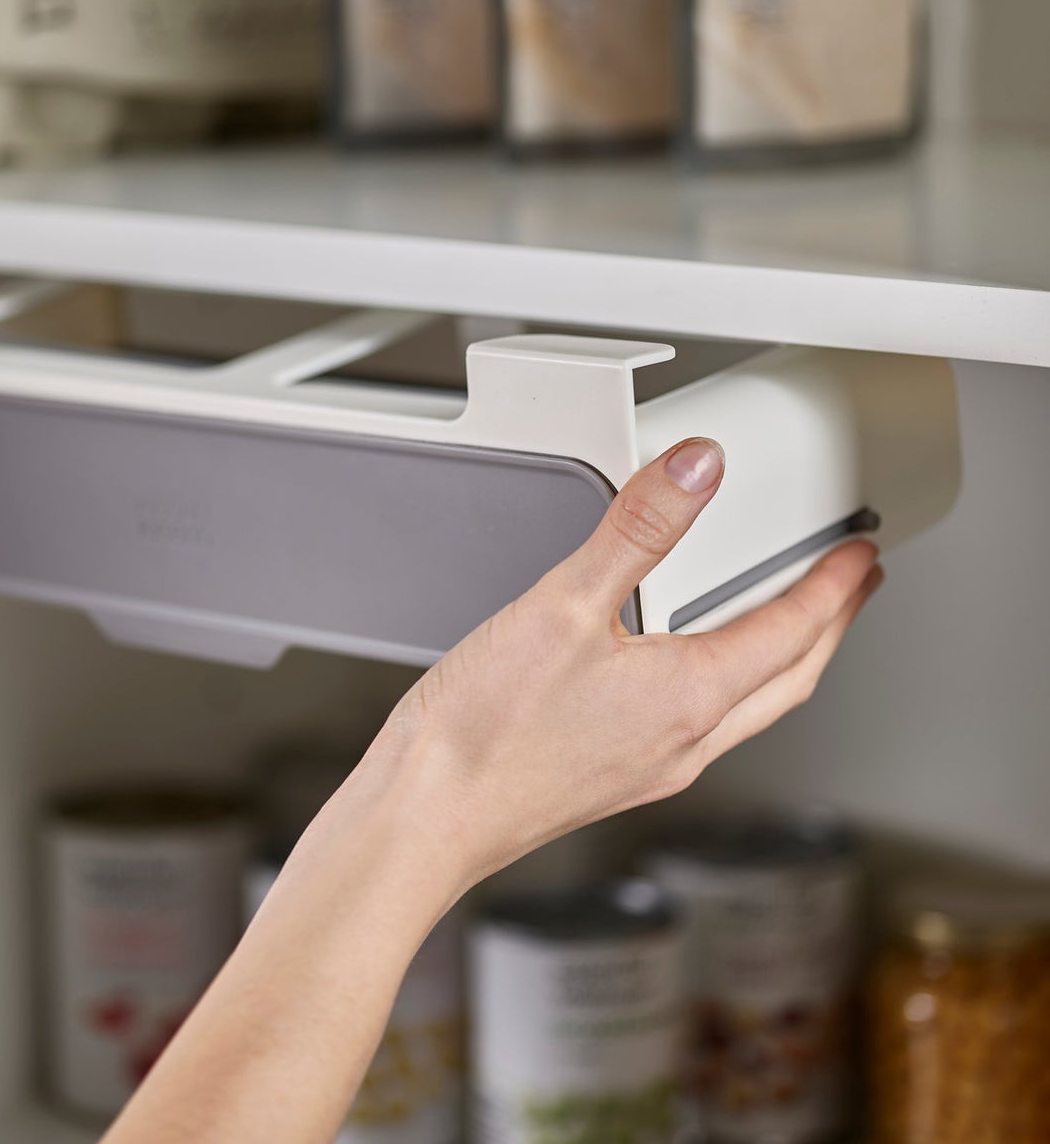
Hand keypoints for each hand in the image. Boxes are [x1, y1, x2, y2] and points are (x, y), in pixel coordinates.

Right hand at [372, 436, 881, 895]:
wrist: (429, 814)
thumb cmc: (484, 732)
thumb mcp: (561, 605)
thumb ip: (636, 530)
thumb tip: (697, 472)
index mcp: (687, 697)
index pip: (790, 632)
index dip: (833, 587)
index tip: (859, 555)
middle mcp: (683, 742)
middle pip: (789, 681)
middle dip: (829, 630)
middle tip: (852, 591)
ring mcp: (652, 767)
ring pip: (750, 709)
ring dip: (784, 663)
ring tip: (787, 626)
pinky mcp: (616, 778)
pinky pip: (702, 728)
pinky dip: (726, 689)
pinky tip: (686, 675)